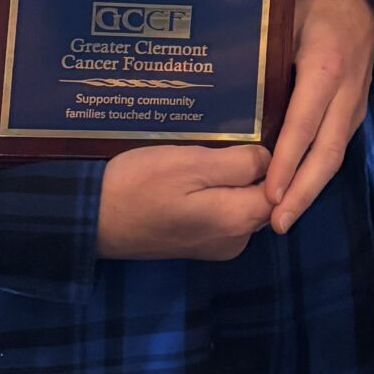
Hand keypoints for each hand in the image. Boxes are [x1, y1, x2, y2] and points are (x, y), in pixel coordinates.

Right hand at [96, 143, 269, 261]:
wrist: (91, 219)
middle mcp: (235, 240)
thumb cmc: (139, 185)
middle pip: (264, 196)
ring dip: (235, 178)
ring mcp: (216, 245)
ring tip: (217, 147)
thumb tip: (271, 160)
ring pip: (243, 202)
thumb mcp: (191, 163)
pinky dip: (219, 191)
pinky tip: (202, 170)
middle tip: (238, 132)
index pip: (282, 187)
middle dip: (256, 168)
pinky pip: (223, 211)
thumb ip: (238, 164)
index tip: (264, 127)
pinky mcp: (198, 242)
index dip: (278, 158)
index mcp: (238, 220)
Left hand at [265, 0, 373, 233]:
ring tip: (283, 219)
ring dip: (311, 190)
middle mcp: (344, 95)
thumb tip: (214, 78)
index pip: (304, 122)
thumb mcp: (285, 22)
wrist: (363, 5)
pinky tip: (294, 194)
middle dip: (303, 191)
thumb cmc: (315, 11)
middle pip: (327, 152)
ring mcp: (353, 108)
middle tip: (278, 222)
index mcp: (324, 69)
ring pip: (335, 156)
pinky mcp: (354, 116)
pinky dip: (316, 175)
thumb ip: (259, 53)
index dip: (287, 160)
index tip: (270, 191)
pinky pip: (335, 149)